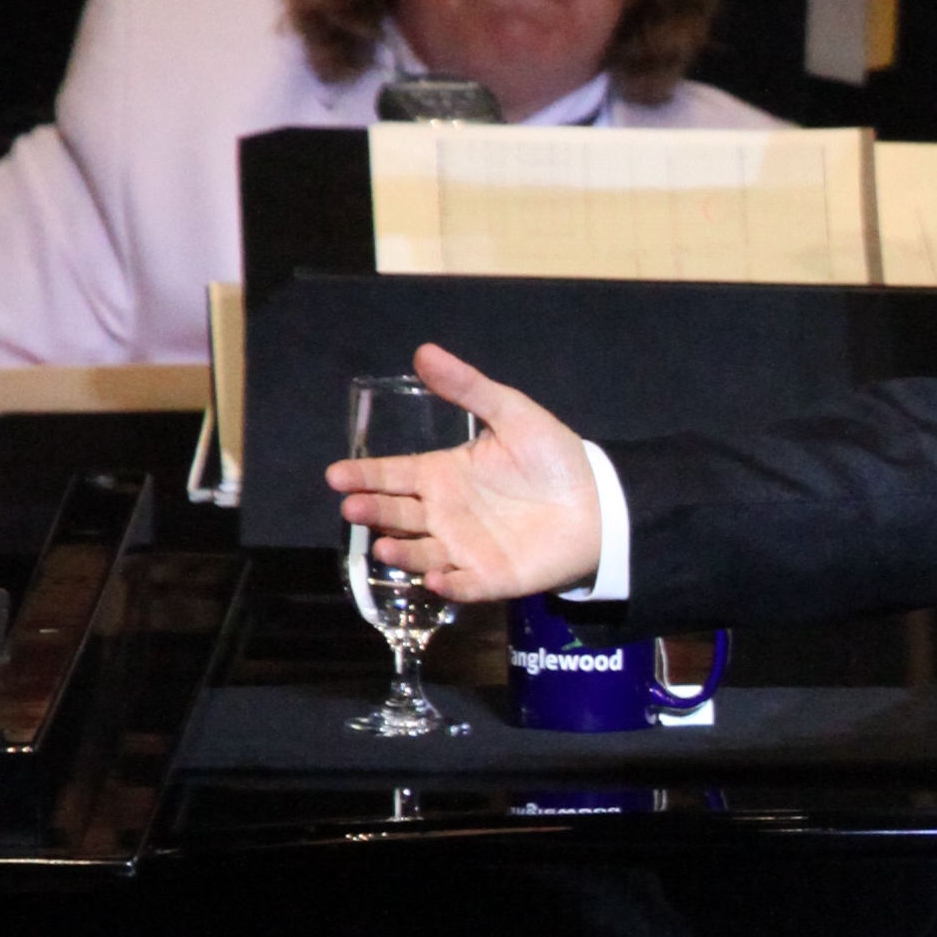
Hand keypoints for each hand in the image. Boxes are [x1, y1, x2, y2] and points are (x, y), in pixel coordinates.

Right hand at [325, 345, 603, 606]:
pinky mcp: (491, 577)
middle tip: (352, 507)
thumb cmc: (552, 459)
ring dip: (402, 551)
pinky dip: (449, 584)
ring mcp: (465, 548)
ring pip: (421, 552)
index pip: (393, 475)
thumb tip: (424, 351)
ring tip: (384, 545)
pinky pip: (464, 585)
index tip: (336, 474)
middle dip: (373, 511)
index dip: (364, 475)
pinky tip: (438, 578)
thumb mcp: (512, 414)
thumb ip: (469, 388)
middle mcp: (445, 513)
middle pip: (397, 514)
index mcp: (443, 474)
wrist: (599, 502)